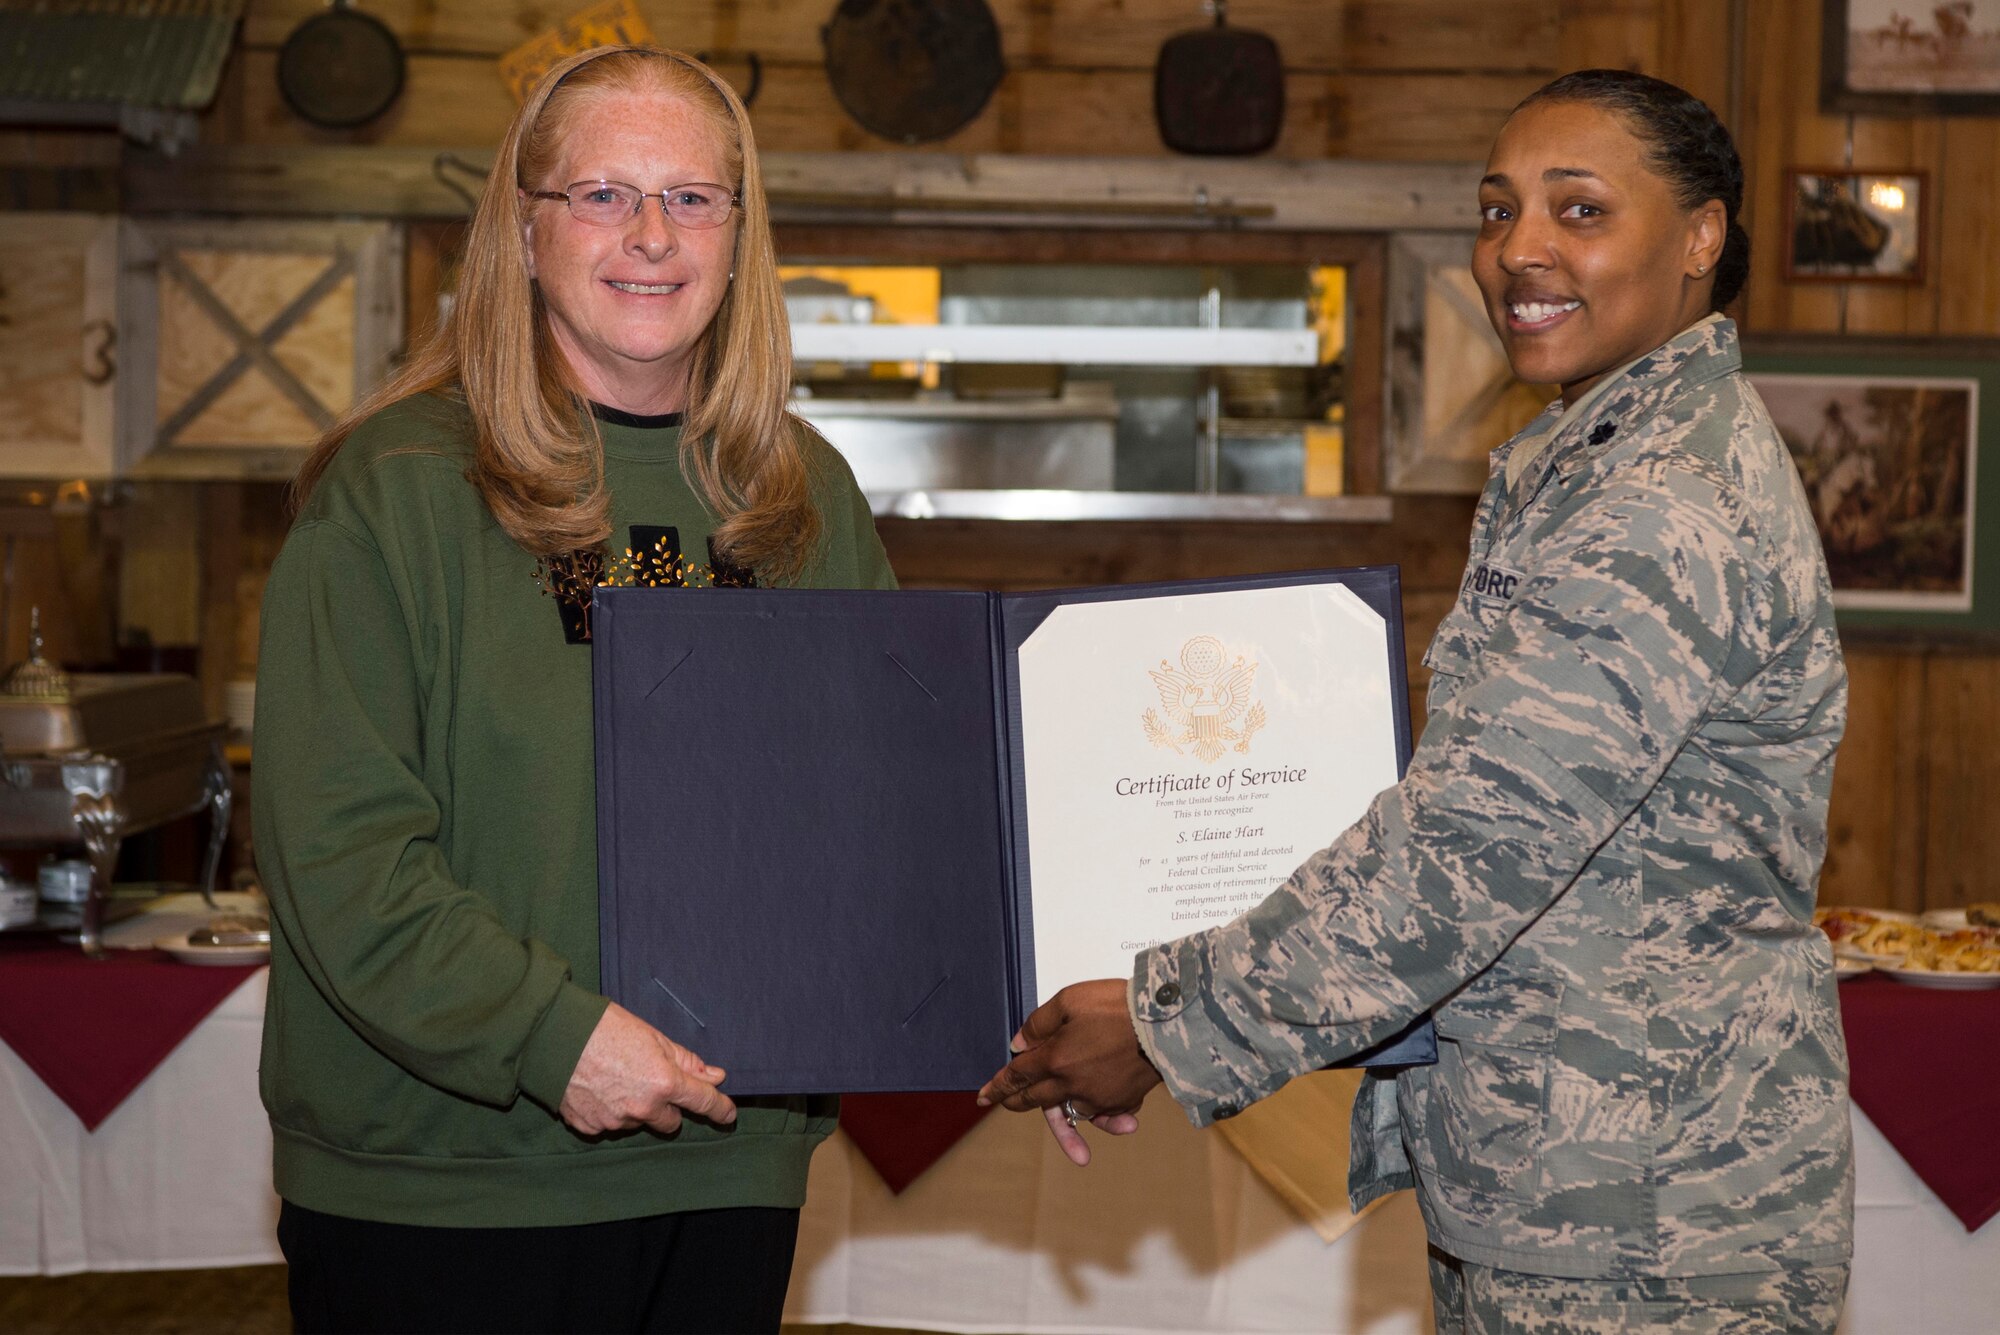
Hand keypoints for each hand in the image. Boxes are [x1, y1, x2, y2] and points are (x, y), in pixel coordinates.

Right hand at [559, 1002, 735, 1136]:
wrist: (553, 1035)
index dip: (720, 1108)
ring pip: (638, 1122)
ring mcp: (614, 1121)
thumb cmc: (604, 1027)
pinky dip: (609, 1111)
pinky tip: (597, 1088)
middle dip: (667, 1106)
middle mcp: (642, 1108)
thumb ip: (685, 1060)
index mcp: (663, 1083)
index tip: (728, 1114)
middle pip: (670, 1122)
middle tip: (651, 1081)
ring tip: (615, 1076)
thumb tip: (714, 1076)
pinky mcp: (589, 1127)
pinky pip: (610, 1124)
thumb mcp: (653, 1036)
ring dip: (636, 1107)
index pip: (702, 1102)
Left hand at [977, 978, 1162, 1161]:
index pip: (1016, 1077)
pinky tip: (1103, 1116)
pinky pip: (1104, 1113)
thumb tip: (1020, 1044)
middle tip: (1004, 1104)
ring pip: (1071, 1113)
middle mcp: (1072, 1085)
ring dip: (1062, 1121)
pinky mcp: (1123, 1101)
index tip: (983, 1097)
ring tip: (1058, 1131)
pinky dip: (1101, 1117)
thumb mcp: (1070, 1000)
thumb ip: (1040, 1023)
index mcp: (1054, 1060)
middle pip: (1035, 1100)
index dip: (997, 1087)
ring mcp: (1098, 1097)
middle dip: (1016, 1102)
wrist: (1167, 1023)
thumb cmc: (1118, 1006)